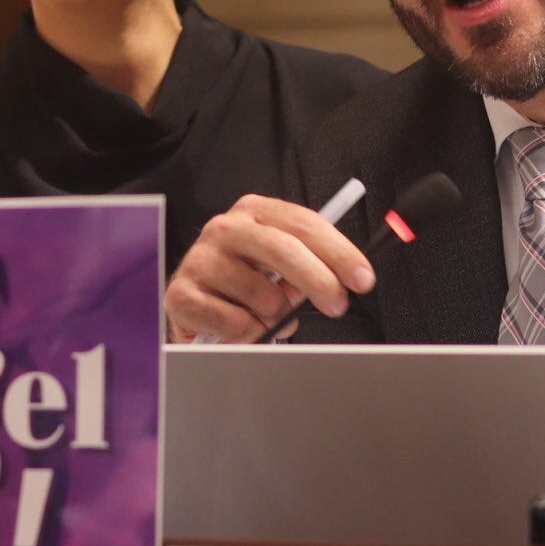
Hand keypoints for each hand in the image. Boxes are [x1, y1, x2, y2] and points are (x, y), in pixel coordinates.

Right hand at [164, 194, 375, 342]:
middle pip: (284, 250)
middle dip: (319, 281)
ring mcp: (200, 259)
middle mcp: (225, 228)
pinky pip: (235, 322)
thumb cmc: (245, 286)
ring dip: (275, 316)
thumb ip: (308, 267)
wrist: (192, 307)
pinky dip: (248, 333)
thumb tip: (336, 283)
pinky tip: (238, 326)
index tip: (363, 279)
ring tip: (264, 317)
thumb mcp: (280, 269)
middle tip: (337, 306)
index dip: (339, 252)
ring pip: (261, 295)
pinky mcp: (181, 295)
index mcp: (255, 212)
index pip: (304, 224)